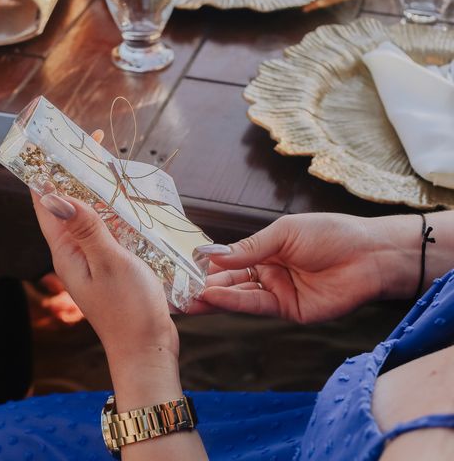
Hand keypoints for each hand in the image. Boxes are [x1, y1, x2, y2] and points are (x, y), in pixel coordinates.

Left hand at [31, 160, 177, 359]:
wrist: (147, 348)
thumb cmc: (129, 310)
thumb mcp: (109, 263)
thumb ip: (86, 228)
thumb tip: (53, 195)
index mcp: (66, 252)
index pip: (46, 204)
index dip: (46, 172)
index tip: (56, 143)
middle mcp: (75, 253)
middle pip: (68, 205)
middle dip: (76, 174)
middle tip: (92, 145)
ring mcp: (94, 259)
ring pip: (90, 216)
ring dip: (97, 190)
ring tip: (109, 163)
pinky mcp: (113, 264)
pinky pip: (109, 229)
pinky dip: (115, 210)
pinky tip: (128, 199)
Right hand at [199, 213, 419, 323]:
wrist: (370, 254)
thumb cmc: (330, 234)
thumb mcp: (283, 233)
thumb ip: (248, 248)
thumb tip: (210, 253)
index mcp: (265, 251)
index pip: (228, 261)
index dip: (205, 265)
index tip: (180, 268)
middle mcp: (267, 273)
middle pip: (228, 282)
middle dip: (201, 286)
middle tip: (175, 291)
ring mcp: (277, 293)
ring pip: (237, 297)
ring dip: (211, 298)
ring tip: (185, 299)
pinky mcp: (288, 311)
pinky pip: (255, 306)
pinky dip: (233, 302)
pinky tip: (213, 297)